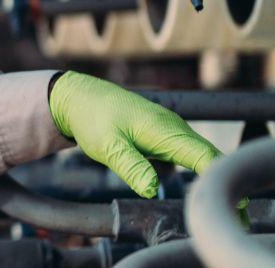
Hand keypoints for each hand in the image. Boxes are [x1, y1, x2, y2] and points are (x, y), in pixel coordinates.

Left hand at [48, 71, 221, 197]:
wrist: (80, 98)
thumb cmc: (93, 120)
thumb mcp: (107, 146)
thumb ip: (131, 167)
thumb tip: (152, 190)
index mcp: (164, 130)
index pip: (203, 156)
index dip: (218, 177)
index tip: (230, 199)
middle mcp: (173, 127)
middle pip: (208, 155)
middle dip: (218, 180)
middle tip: (230, 211)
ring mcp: (169, 128)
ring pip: (198, 152)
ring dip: (208, 173)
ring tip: (214, 200)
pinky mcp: (162, 132)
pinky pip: (185, 150)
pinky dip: (194, 165)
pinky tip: (189, 182)